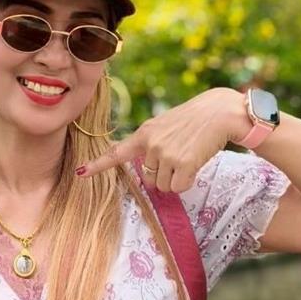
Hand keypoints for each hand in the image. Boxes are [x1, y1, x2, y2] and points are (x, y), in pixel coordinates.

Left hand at [75, 88, 246, 192]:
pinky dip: (187, 181)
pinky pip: (178, 187)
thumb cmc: (194, 120)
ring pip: (163, 186)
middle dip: (163, 174)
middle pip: (148, 178)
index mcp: (144, 133)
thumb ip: (151, 144)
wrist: (219, 112)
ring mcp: (166, 154)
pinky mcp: (183, 164)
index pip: (117, 152)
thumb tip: (149, 173)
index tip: (81, 172)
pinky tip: (195, 164)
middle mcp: (151, 144)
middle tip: (179, 155)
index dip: (98, 165)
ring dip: (176, 178)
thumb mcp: (165, 125)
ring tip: (188, 156)